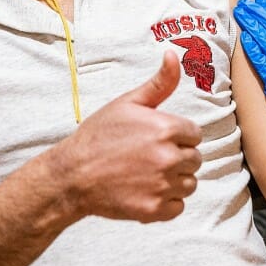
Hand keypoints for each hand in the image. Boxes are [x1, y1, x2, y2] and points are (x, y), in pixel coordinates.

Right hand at [50, 51, 202, 222]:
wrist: (71, 175)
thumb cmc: (98, 136)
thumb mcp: (127, 103)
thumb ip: (159, 83)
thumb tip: (173, 55)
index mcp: (167, 128)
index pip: (195, 135)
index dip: (177, 136)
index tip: (156, 139)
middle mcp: (169, 157)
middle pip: (194, 159)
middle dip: (177, 158)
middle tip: (149, 158)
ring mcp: (162, 185)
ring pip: (189, 184)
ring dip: (174, 181)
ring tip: (147, 175)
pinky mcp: (154, 210)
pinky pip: (178, 207)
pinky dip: (165, 203)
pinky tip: (145, 192)